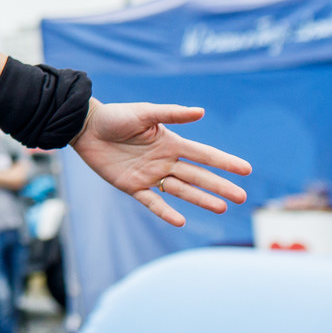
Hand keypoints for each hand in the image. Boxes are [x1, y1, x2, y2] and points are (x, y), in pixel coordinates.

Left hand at [71, 99, 251, 226]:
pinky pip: (152, 201)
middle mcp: (164, 161)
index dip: (224, 162)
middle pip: (198, 176)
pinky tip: (180, 220)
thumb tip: (201, 111)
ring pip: (181, 190)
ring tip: (222, 208)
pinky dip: (165, 211)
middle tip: (241, 197)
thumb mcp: (144, 113)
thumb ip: (171, 113)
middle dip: (219, 186)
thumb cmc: (115, 116)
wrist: (85, 128)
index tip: (246, 170)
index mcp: (170, 142)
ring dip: (201, 199)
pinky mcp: (132, 186)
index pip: (203, 154)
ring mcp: (150, 175)